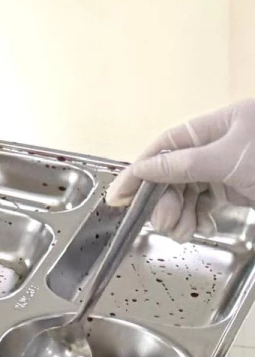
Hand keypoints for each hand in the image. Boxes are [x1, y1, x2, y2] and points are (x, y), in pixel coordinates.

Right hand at [108, 99, 254, 238]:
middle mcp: (221, 144)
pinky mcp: (237, 189)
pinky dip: (199, 218)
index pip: (167, 145)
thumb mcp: (228, 160)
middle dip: (165, 201)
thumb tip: (143, 169)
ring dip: (181, 215)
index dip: (140, 170)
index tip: (118, 196)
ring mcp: (229, 168)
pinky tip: (201, 228)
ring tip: (182, 232)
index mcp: (219, 124)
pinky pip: (207, 203)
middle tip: (162, 222)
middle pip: (175, 172)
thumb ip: (184, 164)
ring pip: (189, 191)